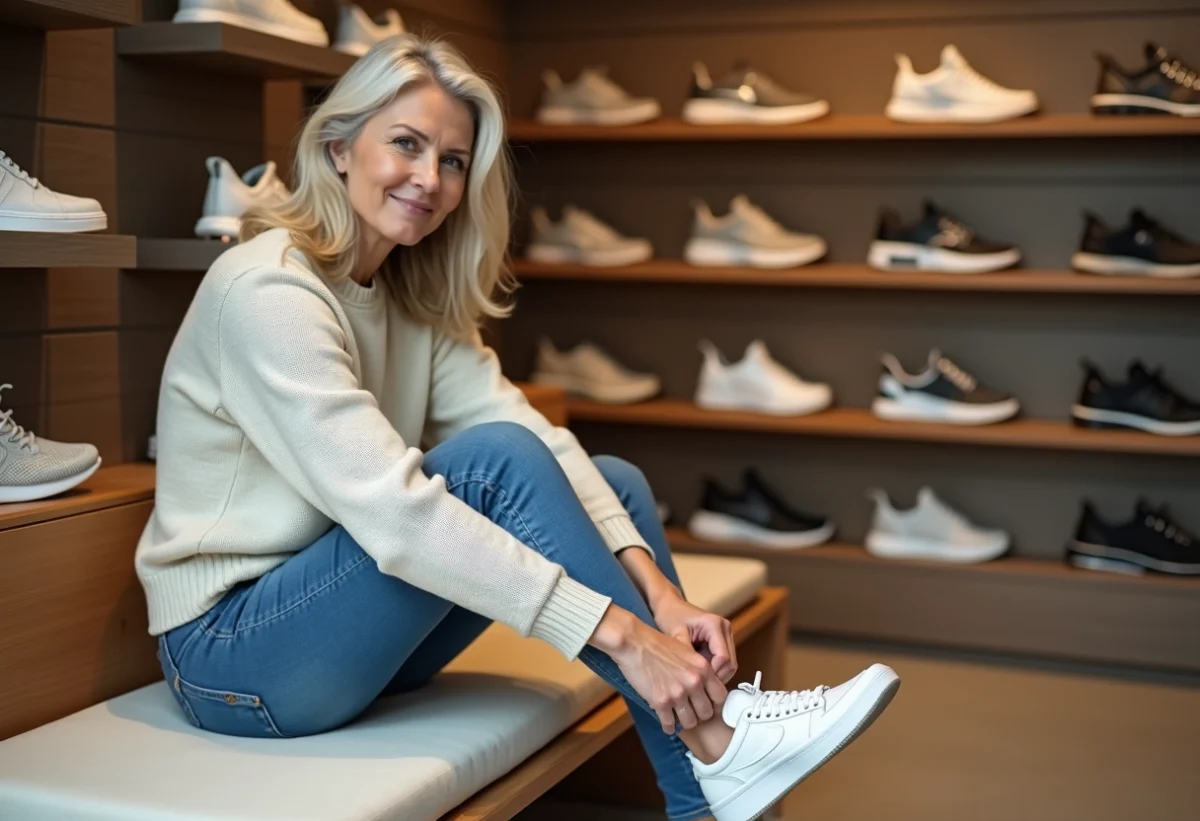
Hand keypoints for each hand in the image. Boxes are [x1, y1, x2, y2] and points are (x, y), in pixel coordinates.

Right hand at [590, 606, 726, 733]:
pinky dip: (668, 727)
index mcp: (703, 669)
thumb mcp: (686, 651)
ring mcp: (678, 693)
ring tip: (678, 718)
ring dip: (684, 722)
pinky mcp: (661, 702)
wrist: (634, 643)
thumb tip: (704, 685)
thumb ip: (698, 668)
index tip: (706, 703)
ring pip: (690, 722)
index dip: (714, 703)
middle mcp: (694, 682)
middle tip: (690, 711)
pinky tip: (666, 723)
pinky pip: (670, 725)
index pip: (721, 697)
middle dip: (698, 714)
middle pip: (707, 713)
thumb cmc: (657, 643)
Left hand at [651, 590, 737, 683]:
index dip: (713, 674)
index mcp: (715, 624)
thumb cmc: (670, 616)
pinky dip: (714, 669)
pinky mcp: (722, 639)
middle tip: (699, 686)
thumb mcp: (676, 637)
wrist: (669, 605)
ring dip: (715, 675)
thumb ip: (687, 656)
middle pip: (730, 663)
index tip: (698, 683)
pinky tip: (699, 673)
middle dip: (716, 677)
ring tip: (698, 680)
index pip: (723, 658)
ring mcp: (726, 633)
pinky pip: (723, 660)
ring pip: (729, 664)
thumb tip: (695, 679)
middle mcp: (725, 628)